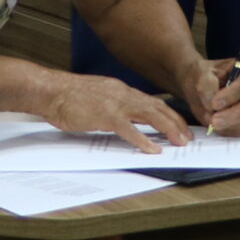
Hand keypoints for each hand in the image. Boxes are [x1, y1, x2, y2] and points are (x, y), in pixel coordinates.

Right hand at [40, 75, 192, 154]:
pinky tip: (153, 149)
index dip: (169, 114)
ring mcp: (115, 104)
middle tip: (188, 137)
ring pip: (150, 115)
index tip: (180, 125)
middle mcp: (122, 94)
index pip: (152, 101)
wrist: (50, 91)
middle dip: (176, 123)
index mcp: (120, 89)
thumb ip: (113, 104)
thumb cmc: (68, 96)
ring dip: (168, 129)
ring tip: (180, 142)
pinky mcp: (105, 116)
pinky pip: (129, 130)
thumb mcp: (97, 96)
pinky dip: (144, 140)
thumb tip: (126, 118)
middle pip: (157, 108)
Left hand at [178, 56, 239, 136]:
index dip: (233, 94)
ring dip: (229, 124)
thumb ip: (207, 86)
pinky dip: (227, 131)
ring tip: (210, 121)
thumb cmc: (204, 76)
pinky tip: (215, 126)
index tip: (215, 104)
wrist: (199, 88)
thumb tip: (212, 105)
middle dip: (233, 114)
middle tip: (214, 120)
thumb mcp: (201, 74)